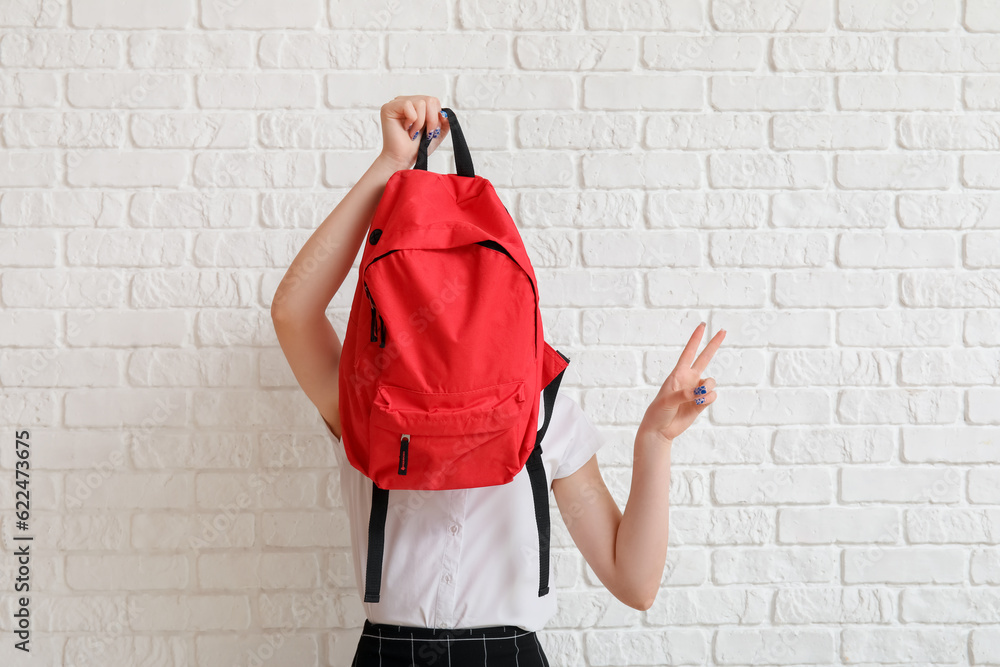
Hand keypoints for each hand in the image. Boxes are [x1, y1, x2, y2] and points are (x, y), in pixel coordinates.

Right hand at [377, 95, 449, 170]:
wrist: (403, 159)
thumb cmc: (416, 148)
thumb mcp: (437, 134)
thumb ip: (445, 123)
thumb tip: (444, 113)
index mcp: (417, 106)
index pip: (434, 101)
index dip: (436, 117)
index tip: (431, 131)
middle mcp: (407, 102)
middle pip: (429, 100)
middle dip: (431, 120)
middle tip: (425, 133)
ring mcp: (397, 103)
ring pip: (420, 103)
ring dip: (420, 122)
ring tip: (413, 132)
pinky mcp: (389, 108)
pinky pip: (407, 105)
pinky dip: (411, 120)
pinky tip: (406, 128)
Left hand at [638, 322, 725, 444]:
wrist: (661, 429)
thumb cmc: (658, 412)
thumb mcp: (667, 401)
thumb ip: (683, 394)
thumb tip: (699, 392)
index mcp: (678, 374)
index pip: (689, 352)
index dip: (696, 339)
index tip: (702, 325)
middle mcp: (689, 379)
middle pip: (704, 358)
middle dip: (713, 345)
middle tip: (723, 330)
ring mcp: (696, 390)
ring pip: (711, 382)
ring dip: (708, 388)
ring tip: (698, 397)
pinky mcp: (702, 403)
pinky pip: (712, 396)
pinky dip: (708, 399)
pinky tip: (699, 404)